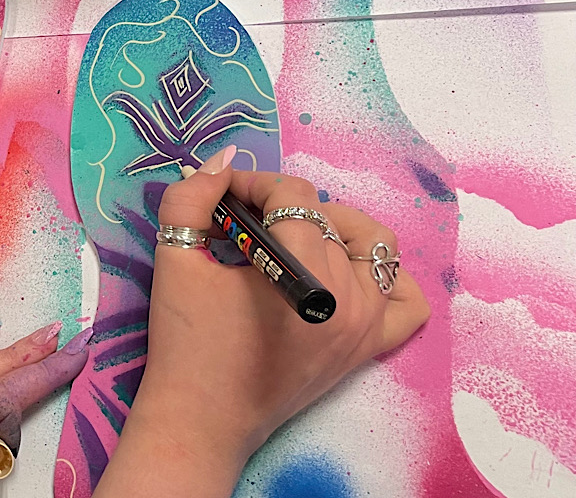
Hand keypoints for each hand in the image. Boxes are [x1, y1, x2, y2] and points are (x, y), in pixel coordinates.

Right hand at [95, 147, 430, 496]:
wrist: (202, 420)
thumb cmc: (186, 343)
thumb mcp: (175, 258)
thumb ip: (191, 198)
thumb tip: (223, 161)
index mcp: (305, 274)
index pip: (290, 196)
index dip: (251, 183)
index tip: (221, 193)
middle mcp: (349, 296)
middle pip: (325, 216)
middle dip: (281, 205)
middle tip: (242, 219)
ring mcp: (365, 324)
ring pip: (372, 246)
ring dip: (332, 229)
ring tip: (291, 240)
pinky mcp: (368, 348)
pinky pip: (405, 302)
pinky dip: (385, 278)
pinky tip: (345, 273)